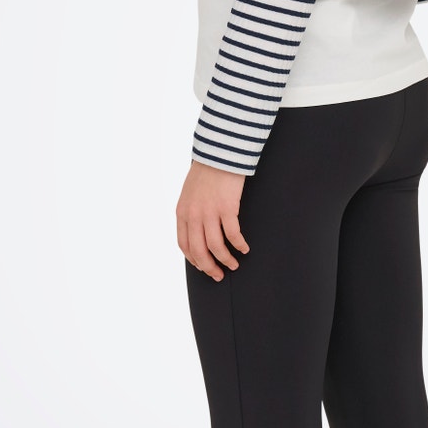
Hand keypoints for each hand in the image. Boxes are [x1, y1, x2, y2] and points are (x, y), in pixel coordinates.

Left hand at [177, 160, 250, 279]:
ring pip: (216, 247)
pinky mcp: (227, 208)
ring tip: (233, 265)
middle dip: (209, 267)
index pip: (184, 245)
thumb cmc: (207, 171)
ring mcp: (210, 212)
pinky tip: (244, 249)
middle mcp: (193, 215)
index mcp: (182, 212)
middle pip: (199, 251)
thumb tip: (199, 230)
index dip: (194, 260)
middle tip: (218, 275)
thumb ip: (191, 211)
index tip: (203, 267)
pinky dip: (239, 245)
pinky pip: (233, 235)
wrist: (219, 152)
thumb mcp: (190, 193)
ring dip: (225, 260)